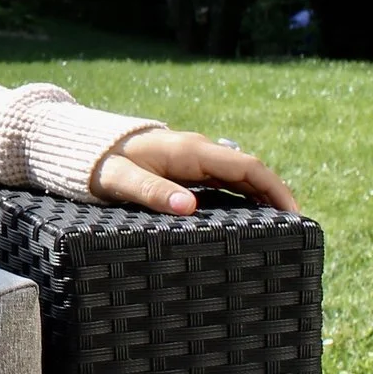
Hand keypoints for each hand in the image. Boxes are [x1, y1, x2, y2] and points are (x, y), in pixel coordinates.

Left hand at [92, 127, 298, 214]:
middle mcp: (196, 151)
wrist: (77, 145)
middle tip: (294, 228)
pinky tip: (244, 216)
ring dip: (259, 196)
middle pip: (248, 171)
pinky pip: (220, 180)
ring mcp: (190, 159)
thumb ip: (153, 192)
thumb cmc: (98, 164)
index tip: (295, 212)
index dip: (275, 188)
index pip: (246, 166)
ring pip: (236, 176)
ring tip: (277, 227)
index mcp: (190, 151)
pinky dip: (239, 195)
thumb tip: (188, 207)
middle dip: (274, 195)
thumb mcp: (121, 180)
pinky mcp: (181, 168)